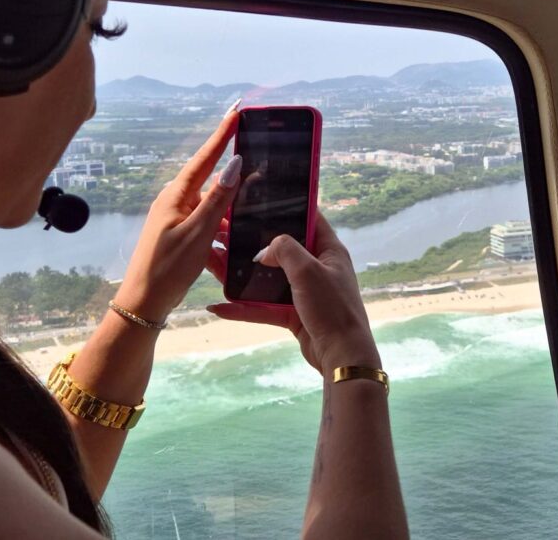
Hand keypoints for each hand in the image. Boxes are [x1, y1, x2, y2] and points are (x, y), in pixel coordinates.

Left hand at [115, 106, 241, 321]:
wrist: (143, 304)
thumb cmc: (167, 269)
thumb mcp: (198, 233)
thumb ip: (218, 199)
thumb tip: (235, 164)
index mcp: (176, 196)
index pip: (205, 158)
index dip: (222, 135)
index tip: (236, 112)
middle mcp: (174, 202)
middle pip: (210, 181)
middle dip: (233, 178)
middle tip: (256, 165)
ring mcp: (176, 219)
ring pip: (212, 207)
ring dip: (228, 214)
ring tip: (245, 222)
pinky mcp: (179, 236)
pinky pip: (207, 225)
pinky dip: (220, 232)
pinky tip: (230, 246)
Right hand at [207, 212, 380, 374]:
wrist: (341, 356)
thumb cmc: (331, 307)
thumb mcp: (307, 269)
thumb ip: (284, 249)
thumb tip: (264, 251)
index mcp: (329, 250)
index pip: (310, 219)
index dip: (289, 208)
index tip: (262, 200)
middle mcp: (317, 268)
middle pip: (283, 250)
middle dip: (256, 243)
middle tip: (228, 233)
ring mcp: (305, 292)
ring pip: (269, 279)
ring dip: (244, 276)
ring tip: (216, 265)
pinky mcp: (294, 315)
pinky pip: (264, 307)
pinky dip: (243, 308)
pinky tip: (219, 307)